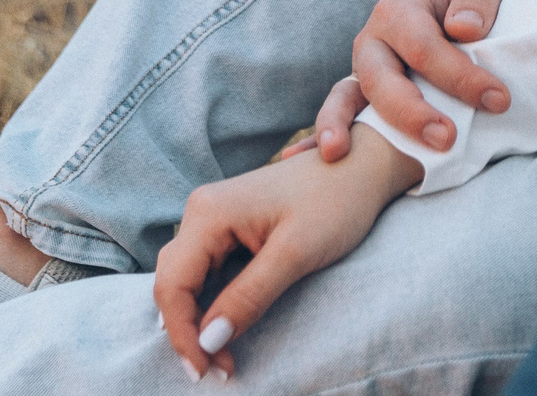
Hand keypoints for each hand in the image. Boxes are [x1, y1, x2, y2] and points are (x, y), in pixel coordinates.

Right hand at [153, 135, 424, 379]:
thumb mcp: (295, 254)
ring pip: (187, 279)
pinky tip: (230, 326)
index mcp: (209, 212)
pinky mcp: (229, 226)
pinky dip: (214, 303)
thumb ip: (248, 297)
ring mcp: (214, 217)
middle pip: (172, 283)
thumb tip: (208, 340)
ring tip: (225, 356)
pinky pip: (207, 271)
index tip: (207, 372)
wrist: (363, 165)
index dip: (183, 334)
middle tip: (219, 370)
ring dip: (200, 320)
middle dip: (189, 331)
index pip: (172, 285)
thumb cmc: (335, 202)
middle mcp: (202, 211)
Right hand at [296, 0, 513, 159]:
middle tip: (446, 138)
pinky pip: (338, 115)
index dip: (460, 76)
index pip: (424, 46)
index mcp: (399, 10)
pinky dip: (319, 137)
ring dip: (340, 125)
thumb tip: (463, 29)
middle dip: (411, 112)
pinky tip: (302, 160)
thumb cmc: (471, 5)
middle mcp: (373, 40)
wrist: (454, 11)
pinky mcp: (360, 97)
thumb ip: (477, 0)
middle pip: (381, 77)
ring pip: (346, 97)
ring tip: (337, 153)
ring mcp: (361, 71)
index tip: (498, 100)